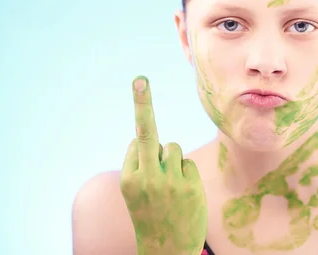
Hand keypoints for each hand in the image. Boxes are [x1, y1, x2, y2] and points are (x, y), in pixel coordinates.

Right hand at [120, 76, 207, 254]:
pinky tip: (182, 192)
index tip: (138, 86)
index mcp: (128, 179)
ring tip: (171, 187)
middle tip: (139, 79)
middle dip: (142, 105)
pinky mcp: (190, 184)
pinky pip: (187, 162)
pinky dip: (185, 173)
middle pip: (146, 133)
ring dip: (172, 160)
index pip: (137, 143)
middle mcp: (146, 177)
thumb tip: (150, 138)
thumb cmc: (150, 215)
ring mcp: (169, 181)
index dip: (143, 147)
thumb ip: (142, 166)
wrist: (167, 250)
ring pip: (173, 147)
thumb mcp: (137, 194)